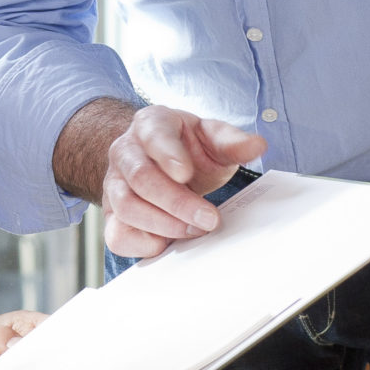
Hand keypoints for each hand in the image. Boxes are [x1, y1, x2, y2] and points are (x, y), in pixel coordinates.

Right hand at [62, 101, 264, 257]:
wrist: (160, 163)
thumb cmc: (188, 149)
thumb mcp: (212, 138)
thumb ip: (232, 142)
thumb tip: (257, 146)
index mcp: (150, 124)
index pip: (153, 135)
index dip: (168, 155)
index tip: (186, 174)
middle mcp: (124, 152)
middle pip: (140, 178)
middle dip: (177, 203)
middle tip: (210, 220)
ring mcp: (113, 184)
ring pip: (126, 207)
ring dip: (164, 225)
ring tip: (195, 231)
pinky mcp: (112, 214)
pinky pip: (116, 235)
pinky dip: (142, 244)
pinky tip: (168, 243)